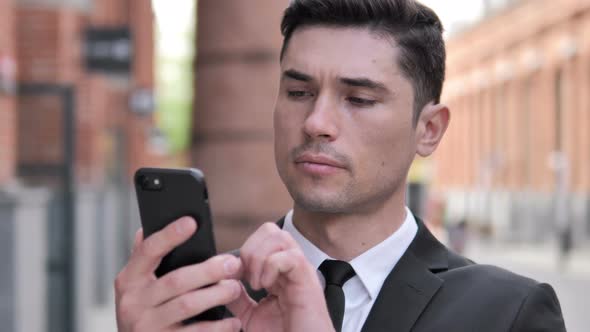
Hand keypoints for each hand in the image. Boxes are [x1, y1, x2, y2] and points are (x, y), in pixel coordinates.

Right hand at [115, 217, 242, 331]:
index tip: (192, 222)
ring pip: (187, 305)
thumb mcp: (135, 287)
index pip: (148, 251)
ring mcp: (146, 326)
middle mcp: (133, 302)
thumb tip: (144, 229)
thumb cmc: (143, 313)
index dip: (169, 235)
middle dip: (208, 271)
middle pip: (176, 280)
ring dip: (216, 295)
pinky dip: (217, 328)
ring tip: (235, 288)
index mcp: (129, 280)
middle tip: (234, 264)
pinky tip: (233, 322)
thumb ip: (142, 260)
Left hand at [227, 222, 334, 331]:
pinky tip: (267, 286)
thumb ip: (237, 297)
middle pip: (270, 231)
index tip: (234, 277)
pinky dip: (271, 267)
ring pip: (279, 237)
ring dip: (259, 257)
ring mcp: (300, 270)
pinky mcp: (307, 279)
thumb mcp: (251, 316)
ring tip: (257, 283)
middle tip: (247, 277)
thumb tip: (222, 279)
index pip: (261, 238)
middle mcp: (290, 266)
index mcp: (278, 271)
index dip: (244, 252)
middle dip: (250, 249)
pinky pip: (289, 256)